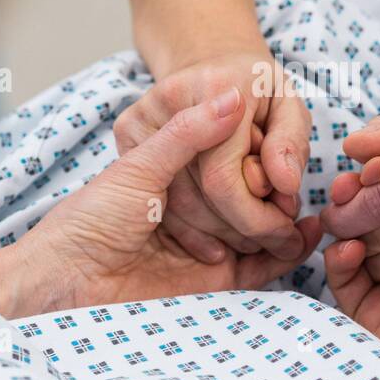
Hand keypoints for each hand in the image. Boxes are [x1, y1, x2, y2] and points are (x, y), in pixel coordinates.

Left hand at [0, 89, 320, 316]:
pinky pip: (260, 269)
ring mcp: (209, 245)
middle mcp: (196, 209)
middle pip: (252, 197)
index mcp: (178, 175)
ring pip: (262, 231)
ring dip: (287, 220)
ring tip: (313, 208)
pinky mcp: (216, 282)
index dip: (257, 156)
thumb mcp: (140, 166)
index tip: (274, 141)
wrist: (66, 280)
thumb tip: (234, 98)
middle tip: (293, 182)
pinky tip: (306, 235)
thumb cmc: (91, 217)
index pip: (232, 161)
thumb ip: (188, 134)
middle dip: (277, 191)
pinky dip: (286, 254)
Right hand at [114, 46, 311, 263]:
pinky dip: (193, 231)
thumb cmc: (257, 87)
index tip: (285, 231)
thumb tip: (285, 185)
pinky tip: (220, 240)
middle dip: (242, 229)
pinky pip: (159, 200)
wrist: (212, 61)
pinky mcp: (125, 135)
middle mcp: (166, 101)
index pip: (223, 178)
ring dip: (220, 235)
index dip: (256, 217)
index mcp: (213, 88)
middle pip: (197, 198)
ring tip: (254, 238)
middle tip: (277, 239)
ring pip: (176, 207)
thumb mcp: (290, 105)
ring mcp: (139, 119)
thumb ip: (290, 144)